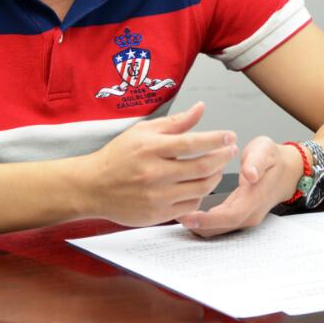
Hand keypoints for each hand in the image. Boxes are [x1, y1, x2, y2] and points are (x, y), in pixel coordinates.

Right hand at [84, 102, 236, 227]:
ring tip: (218, 167)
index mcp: (151, 148)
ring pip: (201, 188)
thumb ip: (175, 122)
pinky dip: (200, 194)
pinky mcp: (157, 214)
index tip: (229, 136)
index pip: (193, 142)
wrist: (92, 187)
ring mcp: (157, 196)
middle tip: (230, 151)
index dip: (216, 139)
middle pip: (203, 167)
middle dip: (223, 157)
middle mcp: (155, 173)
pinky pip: (190, 205)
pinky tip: (200, 184)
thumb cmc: (118, 156)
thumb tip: (200, 108)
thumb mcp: (143, 131)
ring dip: (216, 176)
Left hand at [175, 136, 302, 237]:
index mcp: (255, 198)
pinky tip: (188, 212)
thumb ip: (257, 162)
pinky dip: (203, 221)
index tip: (187, 215)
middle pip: (220, 228)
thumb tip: (251, 174)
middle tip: (172, 214)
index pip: (229, 216)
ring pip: (218, 229)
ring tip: (175, 213)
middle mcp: (249, 213)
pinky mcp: (238, 215)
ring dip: (198, 224)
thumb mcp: (266, 151)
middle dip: (196, 225)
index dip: (207, 219)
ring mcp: (244, 217)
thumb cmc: (273, 159)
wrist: (287, 170)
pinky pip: (219, 223)